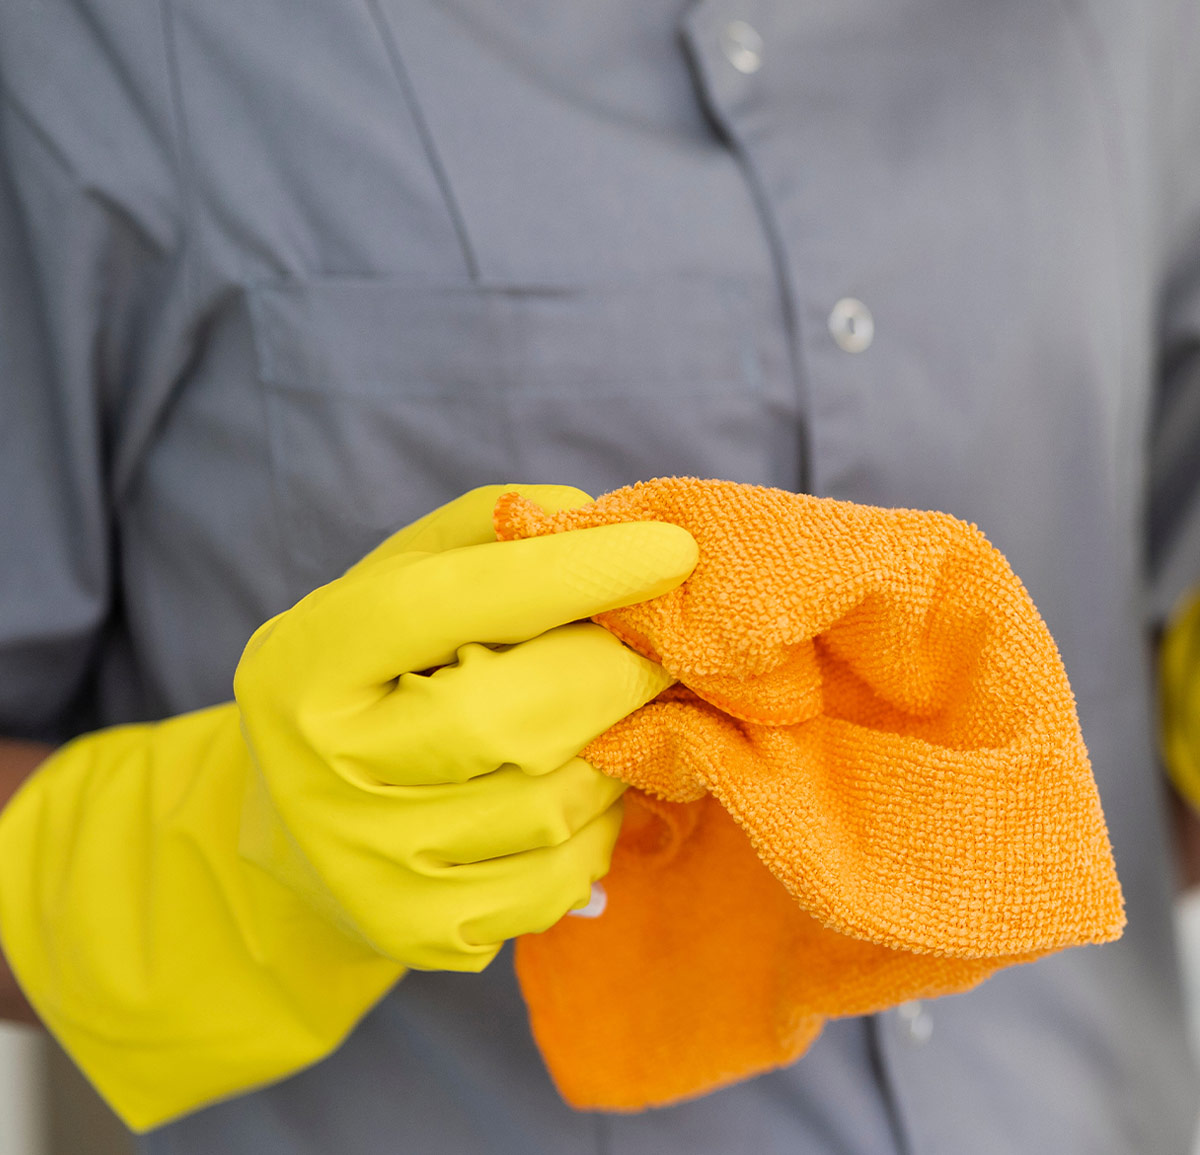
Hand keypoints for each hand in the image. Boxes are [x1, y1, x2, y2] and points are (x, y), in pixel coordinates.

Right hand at [235, 485, 698, 969]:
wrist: (309, 831)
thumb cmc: (382, 679)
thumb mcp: (404, 586)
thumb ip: (490, 540)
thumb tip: (598, 521)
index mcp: (309, 660)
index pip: (444, 604)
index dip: (567, 574)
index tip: (670, 549)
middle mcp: (321, 771)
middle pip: (501, 718)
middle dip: (610, 675)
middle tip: (658, 651)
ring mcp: (367, 865)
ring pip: (549, 803)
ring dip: (609, 751)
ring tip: (602, 721)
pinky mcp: (420, 933)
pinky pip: (562, 878)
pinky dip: (597, 827)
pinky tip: (578, 790)